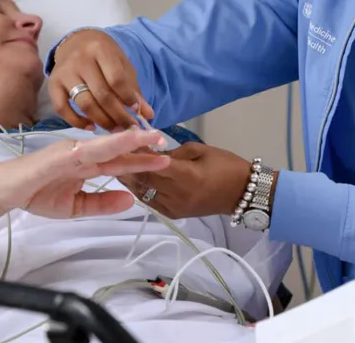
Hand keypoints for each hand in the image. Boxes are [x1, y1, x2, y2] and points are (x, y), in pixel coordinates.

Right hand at [0, 128, 170, 218]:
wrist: (4, 190)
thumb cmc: (36, 193)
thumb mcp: (76, 206)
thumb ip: (102, 203)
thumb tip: (130, 200)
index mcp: (87, 165)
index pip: (120, 162)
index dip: (142, 160)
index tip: (165, 159)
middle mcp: (82, 154)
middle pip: (118, 150)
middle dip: (142, 146)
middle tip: (167, 141)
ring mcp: (71, 152)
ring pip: (105, 145)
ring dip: (128, 139)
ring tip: (150, 136)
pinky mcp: (59, 155)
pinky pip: (84, 150)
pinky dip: (101, 146)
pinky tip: (117, 144)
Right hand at [48, 29, 154, 131]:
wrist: (76, 43)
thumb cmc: (104, 55)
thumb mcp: (122, 65)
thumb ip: (133, 89)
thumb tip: (147, 114)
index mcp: (100, 49)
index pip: (116, 79)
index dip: (128, 98)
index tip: (137, 112)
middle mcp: (80, 59)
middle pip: (101, 94)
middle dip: (118, 115)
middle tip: (128, 128)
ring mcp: (64, 72)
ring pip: (85, 104)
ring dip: (102, 121)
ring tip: (114, 129)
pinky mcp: (52, 84)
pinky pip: (62, 109)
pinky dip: (77, 121)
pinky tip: (91, 126)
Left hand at [118, 142, 251, 219]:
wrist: (241, 193)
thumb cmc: (225, 165)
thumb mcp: (200, 150)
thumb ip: (173, 151)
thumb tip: (150, 151)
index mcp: (187, 176)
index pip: (152, 164)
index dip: (136, 153)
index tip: (123, 139)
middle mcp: (177, 195)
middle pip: (144, 179)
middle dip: (127, 165)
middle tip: (113, 150)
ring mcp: (174, 207)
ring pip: (142, 192)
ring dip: (129, 178)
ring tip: (116, 163)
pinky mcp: (173, 214)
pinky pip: (149, 201)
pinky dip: (139, 188)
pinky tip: (131, 178)